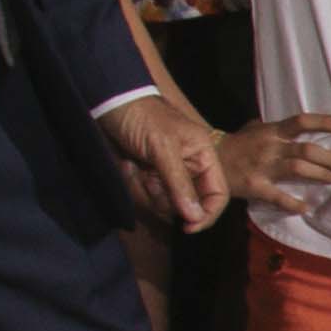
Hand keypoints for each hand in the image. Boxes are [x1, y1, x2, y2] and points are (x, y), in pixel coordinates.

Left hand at [108, 90, 231, 235]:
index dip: (207, 214)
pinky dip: (137, 185)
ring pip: (166, 202)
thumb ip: (180, 184)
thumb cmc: (143, 119)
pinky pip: (149, 194)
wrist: (112, 103)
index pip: (218, 194)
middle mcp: (191, 167)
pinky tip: (128, 167)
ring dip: (147, 190)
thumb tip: (196, 217)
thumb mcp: (163, 149)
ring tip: (134, 168)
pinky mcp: (151, 174)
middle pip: (190, 203)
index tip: (187, 227)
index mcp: (204, 156)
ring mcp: (170, 172)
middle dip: (166, 198)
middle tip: (149, 180)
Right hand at [223, 111, 330, 209]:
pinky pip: (278, 196)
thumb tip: (282, 122)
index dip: (322, 121)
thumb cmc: (234, 145)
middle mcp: (270, 147)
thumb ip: (267, 126)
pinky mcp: (256, 186)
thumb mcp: (250, 129)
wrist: (207, 161)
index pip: (300, 122)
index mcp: (271, 132)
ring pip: (298, 169)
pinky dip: (293, 203)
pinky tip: (306, 208)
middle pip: (307, 150)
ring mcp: (263, 167)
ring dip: (320, 175)